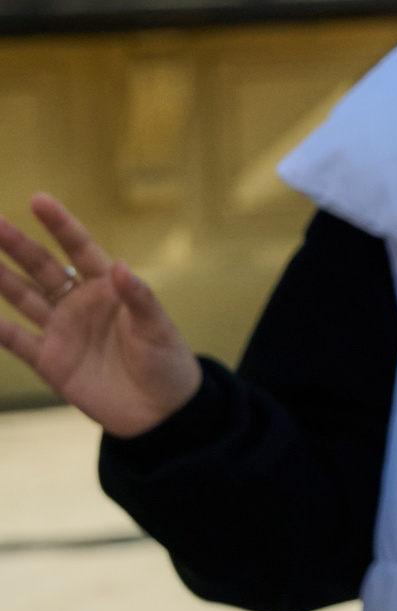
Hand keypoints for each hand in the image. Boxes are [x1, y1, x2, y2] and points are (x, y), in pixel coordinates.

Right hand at [0, 194, 201, 437]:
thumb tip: (118, 267)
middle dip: (17, 245)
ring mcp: (62, 331)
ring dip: (0, 280)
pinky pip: (18, 341)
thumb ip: (139, 298)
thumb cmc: (167, 362)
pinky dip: (0, 330)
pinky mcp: (51, 361)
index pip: (79, 249)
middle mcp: (80, 304)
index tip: (38, 199)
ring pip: (23, 298)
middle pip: (42, 268)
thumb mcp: (158, 328)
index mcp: (108, 288)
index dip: (60, 224)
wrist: (161, 411)